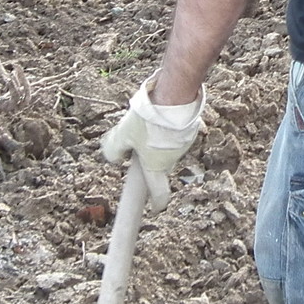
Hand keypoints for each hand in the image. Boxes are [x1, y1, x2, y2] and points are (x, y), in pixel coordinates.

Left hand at [100, 74, 202, 211]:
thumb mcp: (122, 134)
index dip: (157, 202)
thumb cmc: (148, 119)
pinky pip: (175, 134)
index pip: (159, 193)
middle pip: (160, 166)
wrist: (174, 96)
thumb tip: (114, 157)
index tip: (156, 207)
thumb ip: (114, 149)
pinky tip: (160, 115)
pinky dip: (167, 129)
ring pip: (166, 148)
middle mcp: (172, 160)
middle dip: (149, 159)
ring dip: (157, 140)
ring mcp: (183, 145)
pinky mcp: (189, 130)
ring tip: (147, 121)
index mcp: (156, 167)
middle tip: (136, 142)